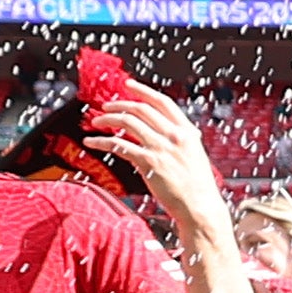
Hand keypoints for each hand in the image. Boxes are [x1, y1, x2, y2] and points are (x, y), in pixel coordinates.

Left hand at [89, 85, 235, 240]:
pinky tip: (91, 142)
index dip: (143, 90)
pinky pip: (119, 145)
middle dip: (119, 104)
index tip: (128, 84)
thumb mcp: (195, 155)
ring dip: (107, 119)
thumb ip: (180, 140)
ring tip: (96, 122)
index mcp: (187, 131)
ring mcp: (161, 149)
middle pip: (141, 109)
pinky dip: (101, 141)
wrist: (200, 208)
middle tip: (105, 106)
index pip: (162, 102)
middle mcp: (174, 136)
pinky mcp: (148, 163)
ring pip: (128, 122)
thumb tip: (164, 131)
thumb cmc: (198, 186)